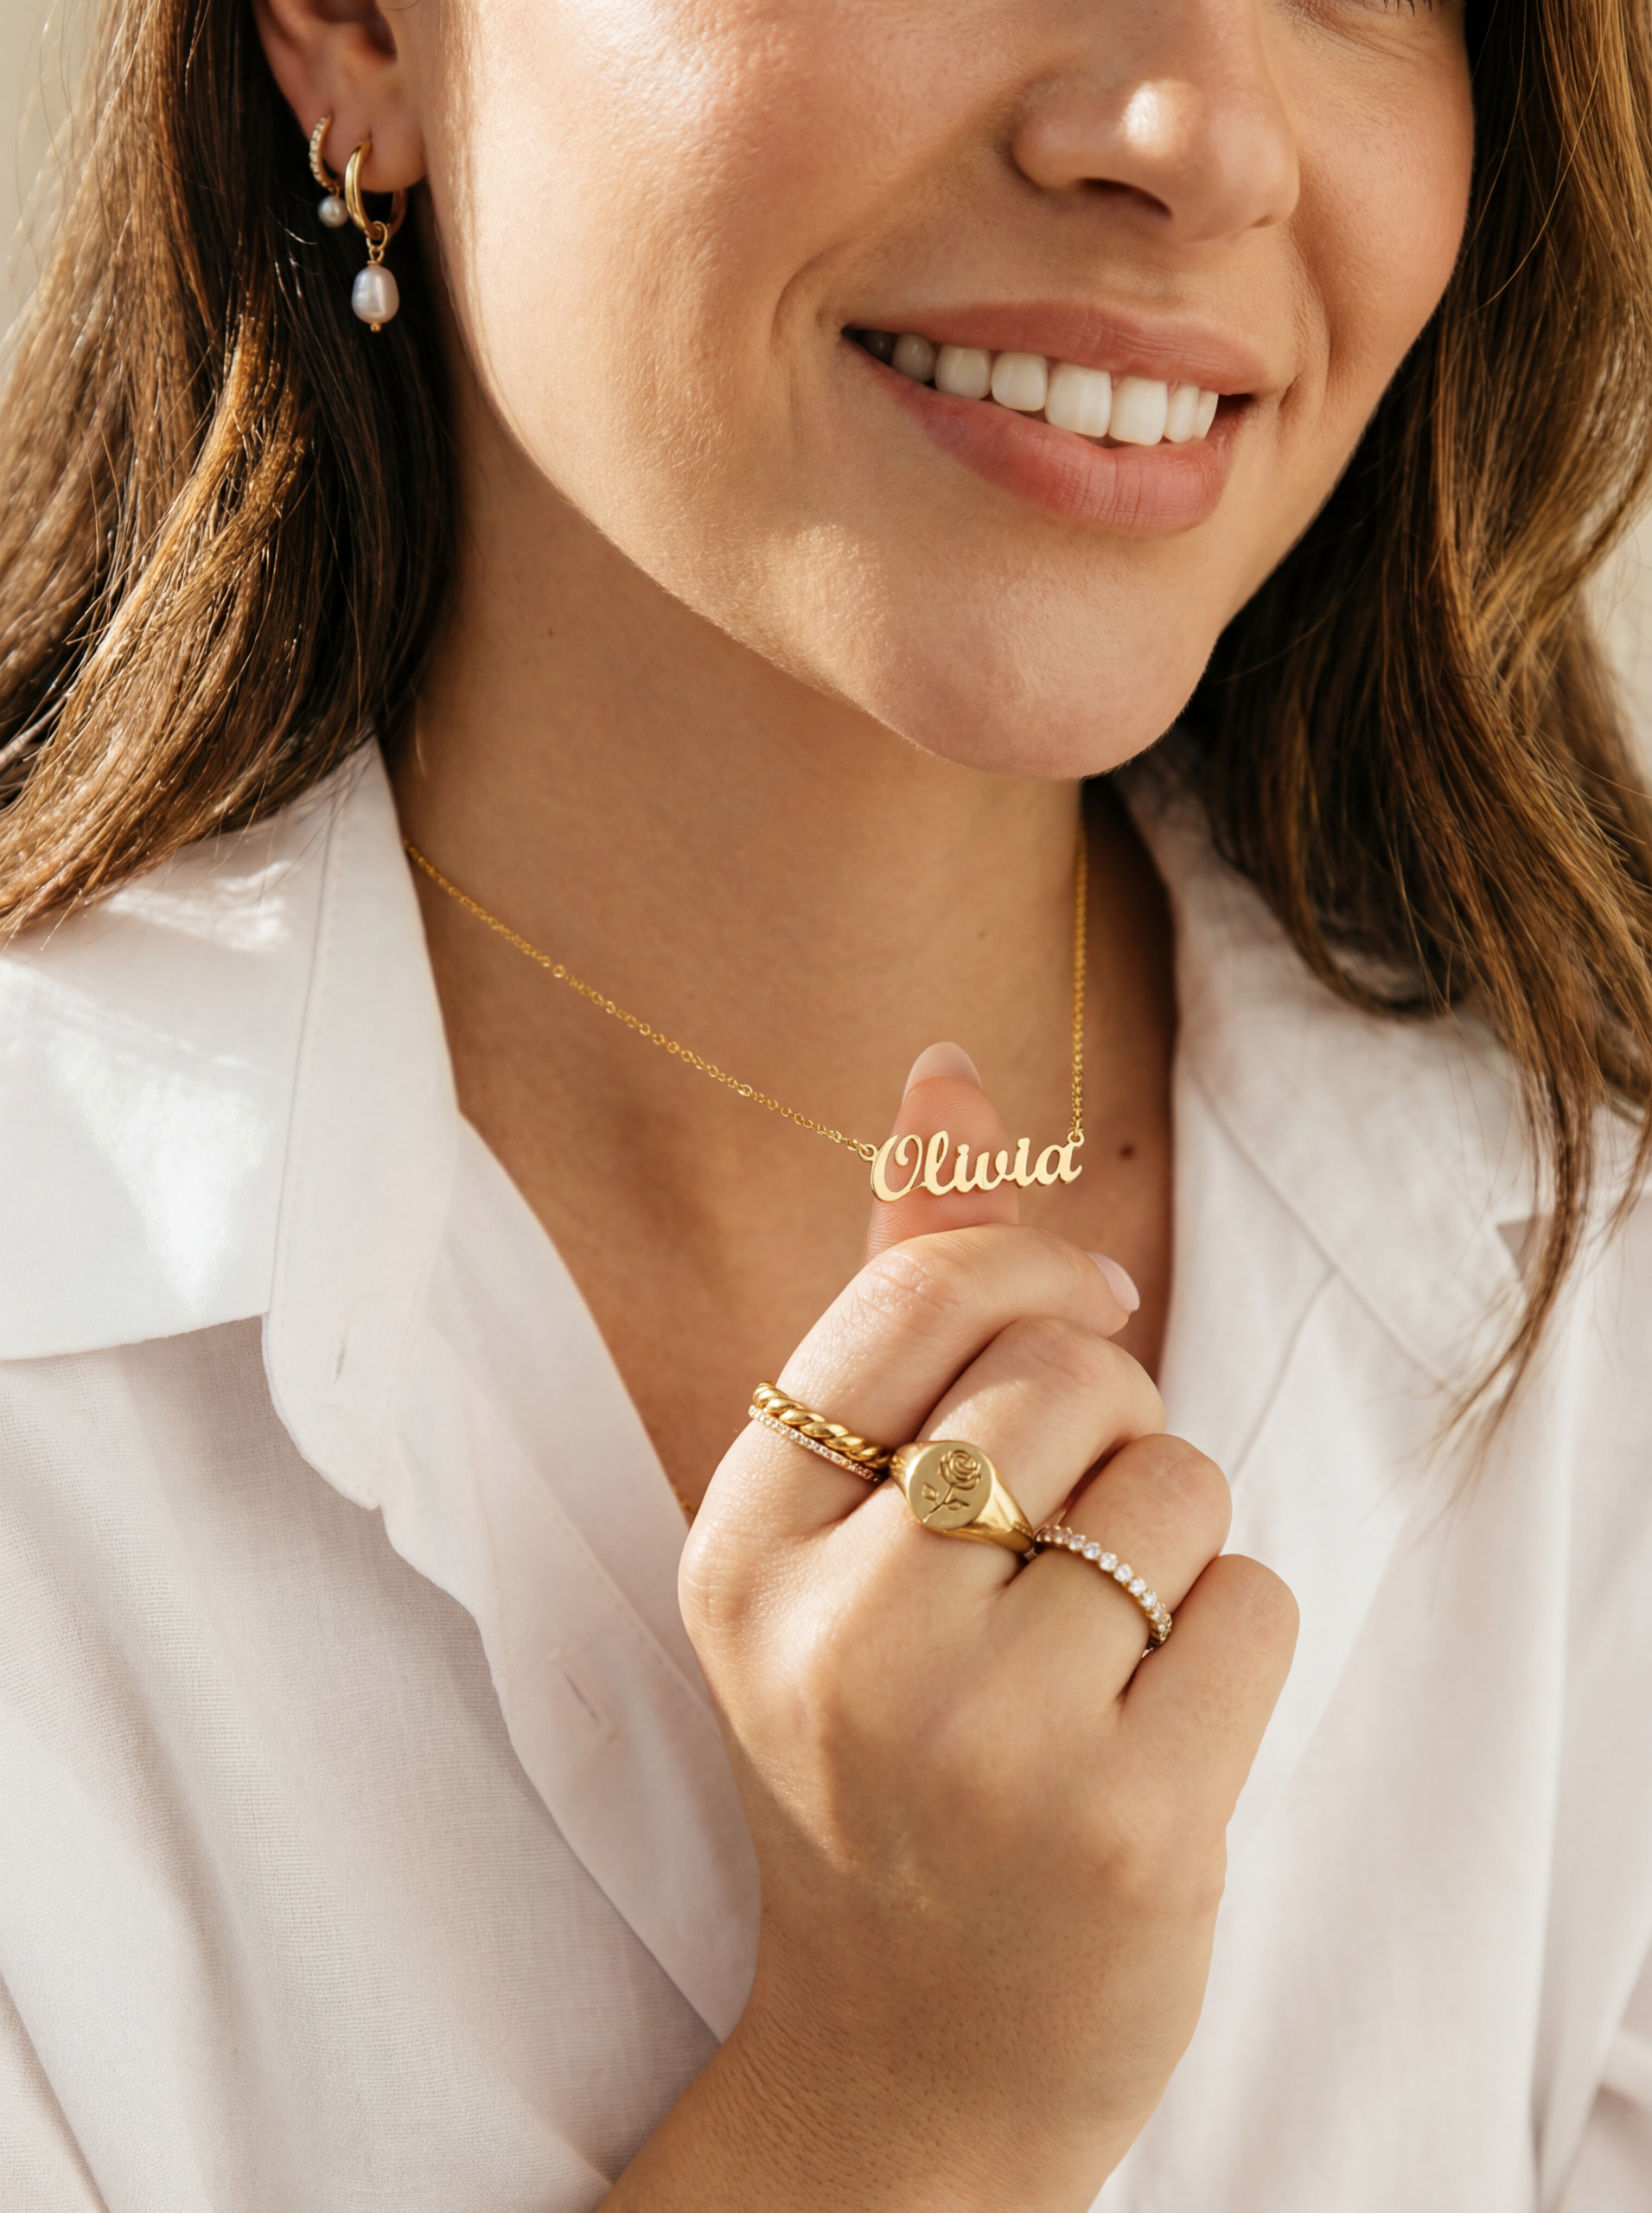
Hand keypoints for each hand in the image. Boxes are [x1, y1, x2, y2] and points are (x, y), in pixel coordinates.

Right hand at [610, 1047, 1295, 2212]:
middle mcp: (837, 1636)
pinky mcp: (1126, 1828)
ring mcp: (978, 1742)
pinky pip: (1253, 1602)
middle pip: (1070, 1375)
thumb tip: (944, 1065)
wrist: (913, 2050)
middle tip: (1070, 1531)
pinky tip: (1154, 1730)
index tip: (1087, 1319)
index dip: (1035, 1275)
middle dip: (1113, 1422)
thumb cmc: (883, 1747)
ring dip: (1176, 1537)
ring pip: (1178, 1481)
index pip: (918, 1296)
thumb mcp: (838, 1535)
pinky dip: (1235, 1641)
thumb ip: (894, 1296)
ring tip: (1099, 1642)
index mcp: (743, 1546)